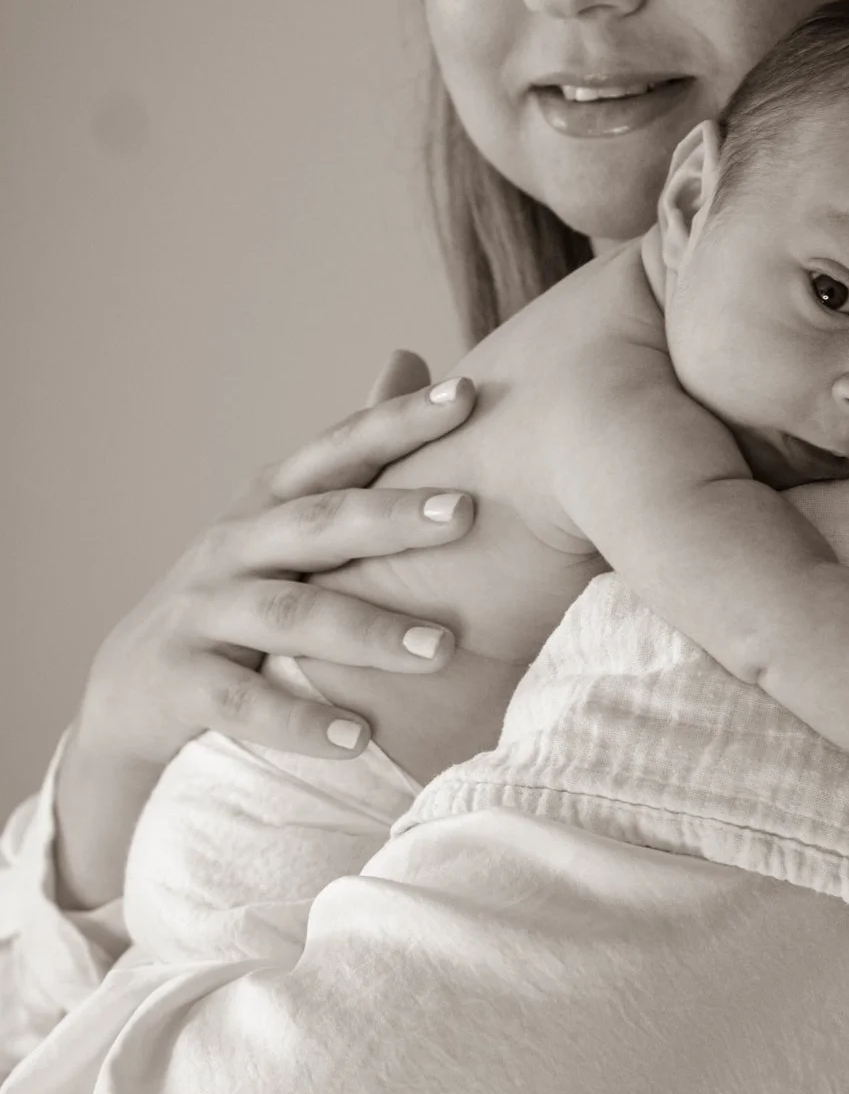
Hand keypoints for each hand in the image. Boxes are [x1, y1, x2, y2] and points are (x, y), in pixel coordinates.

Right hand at [55, 352, 477, 909]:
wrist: (134, 691)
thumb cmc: (240, 595)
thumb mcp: (287, 521)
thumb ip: (351, 453)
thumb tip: (408, 355)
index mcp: (271, 504)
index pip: (339, 451)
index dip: (397, 420)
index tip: (468, 395)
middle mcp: (235, 547)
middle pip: (319, 523)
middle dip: (394, 515)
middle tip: (467, 513)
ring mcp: (203, 614)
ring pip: (290, 615)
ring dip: (368, 631)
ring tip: (442, 650)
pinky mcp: (180, 684)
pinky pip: (244, 703)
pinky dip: (303, 720)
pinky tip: (360, 738)